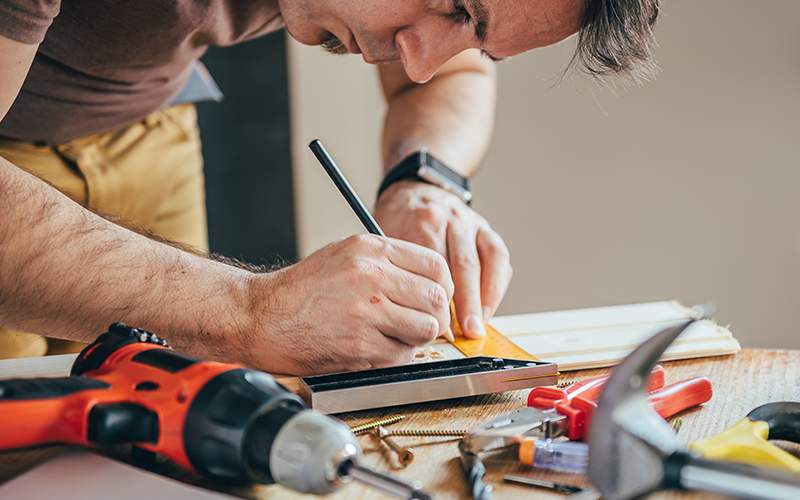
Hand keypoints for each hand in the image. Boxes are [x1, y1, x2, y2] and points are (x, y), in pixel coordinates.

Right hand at [245, 234, 453, 375]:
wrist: (260, 317)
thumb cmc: (300, 290)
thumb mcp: (343, 255)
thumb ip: (386, 262)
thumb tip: (426, 280)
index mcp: (371, 249)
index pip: (436, 265)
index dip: (442, 286)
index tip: (435, 297)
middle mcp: (373, 276)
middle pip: (437, 299)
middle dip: (433, 314)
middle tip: (419, 321)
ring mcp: (368, 312)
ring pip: (427, 329)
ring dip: (417, 337)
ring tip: (396, 335)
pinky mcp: (361, 347)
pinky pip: (403, 356)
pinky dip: (395, 356)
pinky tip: (374, 348)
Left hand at [374, 181, 511, 338]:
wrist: (413, 189)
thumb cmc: (397, 219)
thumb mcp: (386, 237)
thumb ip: (397, 268)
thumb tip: (405, 311)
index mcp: (424, 221)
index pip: (435, 265)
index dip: (438, 297)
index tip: (437, 323)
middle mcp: (451, 219)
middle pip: (464, 264)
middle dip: (468, 302)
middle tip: (467, 330)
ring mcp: (471, 222)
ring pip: (488, 260)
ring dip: (487, 296)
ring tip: (481, 322)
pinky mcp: (485, 228)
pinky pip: (499, 256)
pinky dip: (497, 282)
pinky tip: (490, 304)